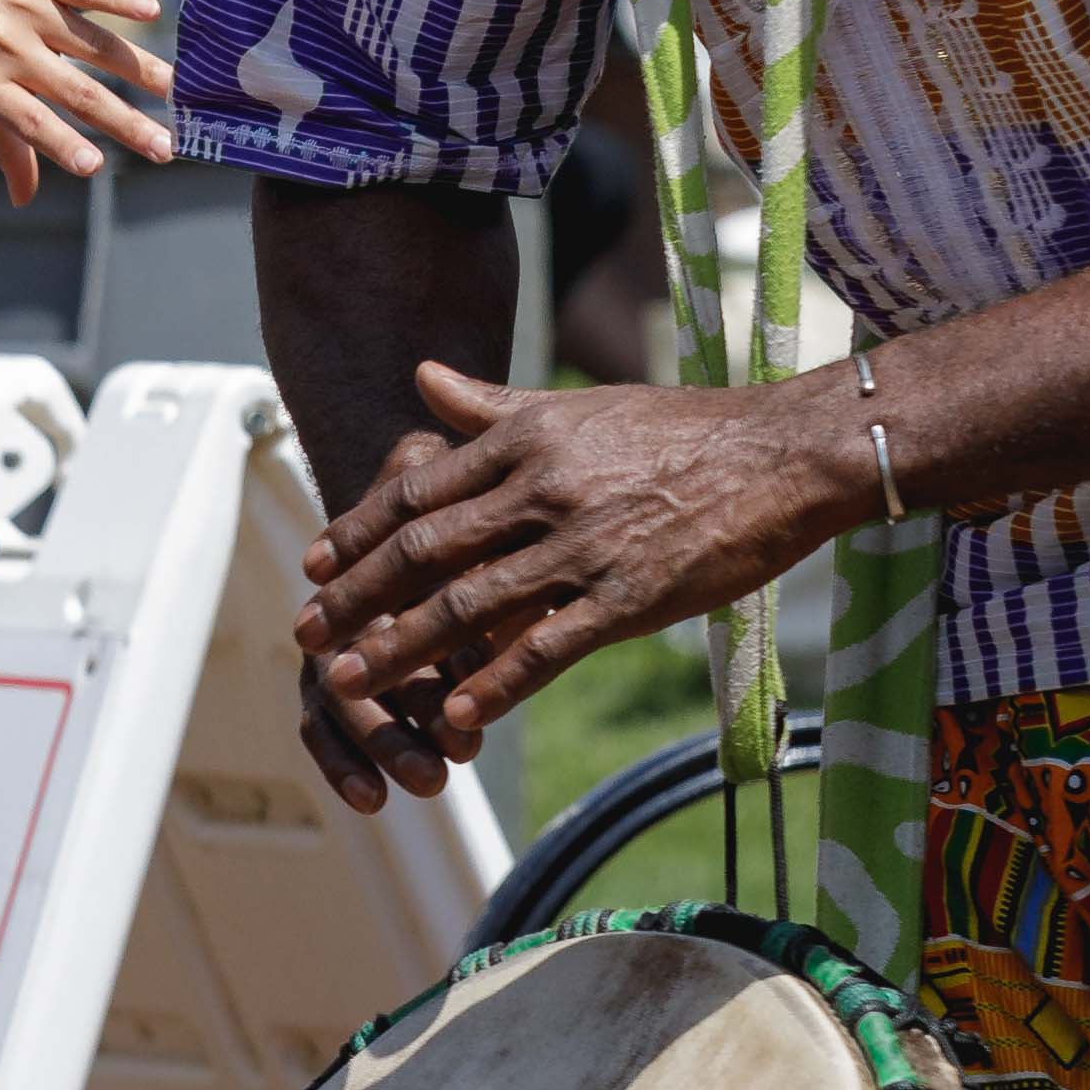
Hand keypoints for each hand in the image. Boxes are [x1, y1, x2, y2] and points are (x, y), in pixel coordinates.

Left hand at [0, 0, 177, 203]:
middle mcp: (7, 47)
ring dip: (139, 67)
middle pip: (76, 90)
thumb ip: (3, 139)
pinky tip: (151, 12)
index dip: (63, 145)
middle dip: (124, 122)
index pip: (31, 122)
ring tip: (177, 90)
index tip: (97, 167)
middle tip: (165, 147)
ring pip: (93, 43)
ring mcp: (25, 8)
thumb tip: (23, 199)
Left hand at [285, 361, 863, 810]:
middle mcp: (542, 490)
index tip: (315, 565)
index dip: (359, 533)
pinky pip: (547, 646)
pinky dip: (495, 682)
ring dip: (403, 646)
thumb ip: (493, 405)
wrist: (783, 454)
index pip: (418, 491)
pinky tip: (454, 712)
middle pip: (426, 549)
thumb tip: (421, 376)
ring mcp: (584, 545)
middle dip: (358, 596)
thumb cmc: (682, 428)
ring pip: (471, 602)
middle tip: (306, 632)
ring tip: (350, 681)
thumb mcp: (578, 406)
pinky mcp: (629, 596)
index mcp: (525, 441)